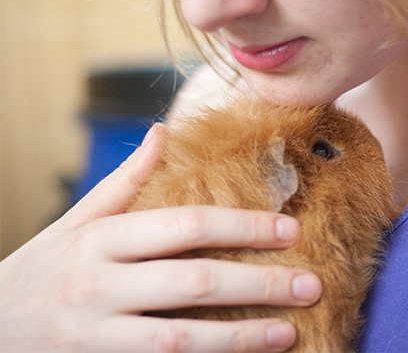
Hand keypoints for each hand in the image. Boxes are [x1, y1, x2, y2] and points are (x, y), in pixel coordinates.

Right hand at [0, 123, 321, 352]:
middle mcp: (99, 285)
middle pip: (195, 283)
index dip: (243, 229)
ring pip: (183, 339)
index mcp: (101, 239)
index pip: (187, 226)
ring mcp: (97, 334)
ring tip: (289, 330)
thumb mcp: (74, 223)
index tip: (289, 230)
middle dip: (260, 284)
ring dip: (243, 336)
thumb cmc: (40, 271)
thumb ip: (123, 182)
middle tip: (311, 283)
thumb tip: (163, 131)